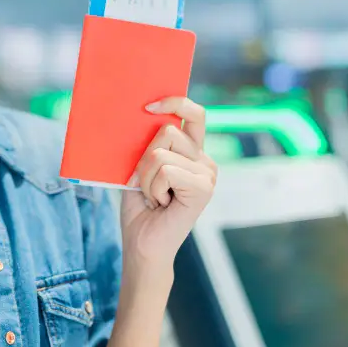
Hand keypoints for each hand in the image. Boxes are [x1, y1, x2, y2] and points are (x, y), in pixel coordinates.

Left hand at [120, 97, 217, 284]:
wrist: (142, 244)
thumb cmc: (139, 207)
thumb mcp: (140, 167)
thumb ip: (150, 143)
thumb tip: (144, 112)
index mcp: (192, 152)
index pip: (194, 114)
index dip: (175, 102)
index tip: (148, 106)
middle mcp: (205, 160)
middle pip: (168, 131)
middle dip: (145, 158)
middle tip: (147, 185)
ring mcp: (208, 174)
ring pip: (161, 152)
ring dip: (146, 178)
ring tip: (153, 197)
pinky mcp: (204, 188)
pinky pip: (165, 170)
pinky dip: (152, 188)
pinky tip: (160, 204)